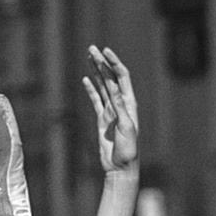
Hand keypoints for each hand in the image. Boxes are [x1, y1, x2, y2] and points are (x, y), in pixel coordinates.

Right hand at [83, 44, 138, 173]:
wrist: (121, 167)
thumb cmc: (128, 150)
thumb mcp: (126, 128)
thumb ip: (119, 108)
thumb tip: (113, 89)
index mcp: (129, 104)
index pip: (122, 77)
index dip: (114, 63)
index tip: (105, 52)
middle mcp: (121, 104)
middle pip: (110, 78)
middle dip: (102, 62)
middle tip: (91, 48)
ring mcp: (111, 110)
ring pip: (102, 86)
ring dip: (96, 71)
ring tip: (88, 56)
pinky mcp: (102, 119)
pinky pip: (96, 100)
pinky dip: (90, 89)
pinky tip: (85, 79)